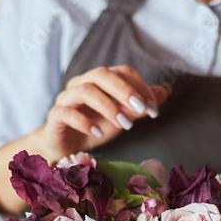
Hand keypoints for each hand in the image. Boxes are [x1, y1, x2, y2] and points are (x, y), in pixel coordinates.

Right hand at [42, 65, 169, 161]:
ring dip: (108, 107)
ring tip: (125, 125)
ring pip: (85, 91)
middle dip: (124, 90)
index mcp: (100, 80)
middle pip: (101, 74)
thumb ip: (140, 105)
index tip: (154, 107)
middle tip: (141, 109)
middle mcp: (81, 83)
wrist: (67, 148)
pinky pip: (67, 113)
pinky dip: (85, 122)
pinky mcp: (55, 116)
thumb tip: (165, 91)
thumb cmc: (95, 127)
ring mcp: (66, 98)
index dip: (140, 85)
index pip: (122, 71)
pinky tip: (98, 133)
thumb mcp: (123, 117)